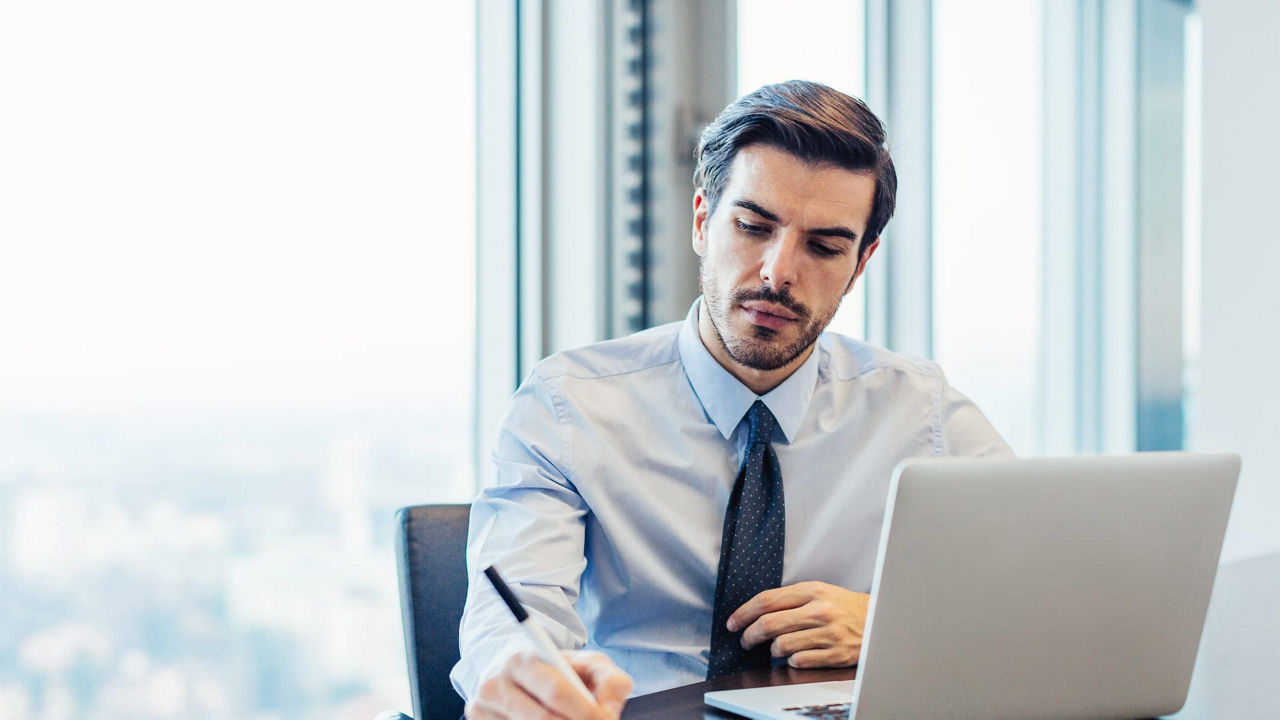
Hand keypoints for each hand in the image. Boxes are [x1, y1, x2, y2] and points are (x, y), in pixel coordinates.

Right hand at [465, 649, 632, 719]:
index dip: (583, 712)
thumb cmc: (560, 671)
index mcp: (523, 660)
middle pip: (542, 719)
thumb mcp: (590, 665)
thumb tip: (608, 711)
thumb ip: (611, 682)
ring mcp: (482, 708)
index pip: (555, 692)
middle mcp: (496, 683)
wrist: (518, 672)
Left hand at [728, 581, 869, 667]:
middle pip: (769, 624)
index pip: (767, 600)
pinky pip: (799, 662)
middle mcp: (819, 611)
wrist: (881, 621)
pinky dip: (791, 661)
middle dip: (750, 635)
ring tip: (775, 648)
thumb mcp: (821, 592)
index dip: (744, 612)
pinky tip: (794, 657)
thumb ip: (792, 599)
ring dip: (772, 650)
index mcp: (813, 591)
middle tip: (745, 640)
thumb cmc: (845, 607)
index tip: (733, 622)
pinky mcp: (835, 655)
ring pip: (781, 645)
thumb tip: (758, 612)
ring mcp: (828, 634)